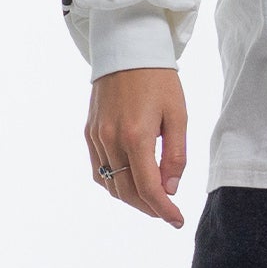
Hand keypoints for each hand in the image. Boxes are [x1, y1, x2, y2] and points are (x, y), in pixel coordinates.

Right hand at [85, 67, 187, 226]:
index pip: (148, 189)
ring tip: (152, 199)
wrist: (127, 47)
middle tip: (168, 212)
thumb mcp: (178, 115)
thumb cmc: (158, 78)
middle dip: (149, 208)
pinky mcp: (89, 131)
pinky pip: (98, 170)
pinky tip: (129, 182)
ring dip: (131, 198)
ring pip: (110, 184)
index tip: (177, 220)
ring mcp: (96, 137)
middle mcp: (110, 140)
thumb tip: (170, 188)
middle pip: (127, 192)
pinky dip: (113, 183)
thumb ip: (175, 155)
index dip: (164, 210)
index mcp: (136, 136)